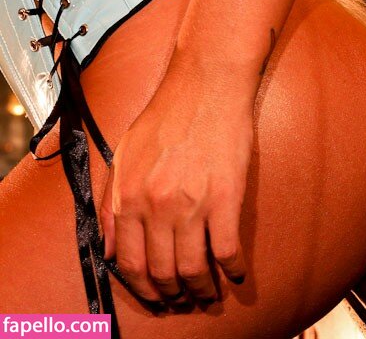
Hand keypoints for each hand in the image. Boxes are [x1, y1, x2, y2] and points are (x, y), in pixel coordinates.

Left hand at [100, 61, 251, 303]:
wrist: (207, 85)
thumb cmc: (167, 115)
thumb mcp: (124, 155)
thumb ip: (112, 204)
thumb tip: (111, 249)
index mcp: (129, 197)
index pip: (131, 263)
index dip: (144, 289)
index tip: (156, 296)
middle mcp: (156, 206)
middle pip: (162, 272)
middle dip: (174, 295)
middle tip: (184, 299)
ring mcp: (192, 204)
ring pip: (194, 268)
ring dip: (203, 290)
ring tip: (210, 293)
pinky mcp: (226, 198)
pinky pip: (228, 250)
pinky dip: (232, 270)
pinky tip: (236, 274)